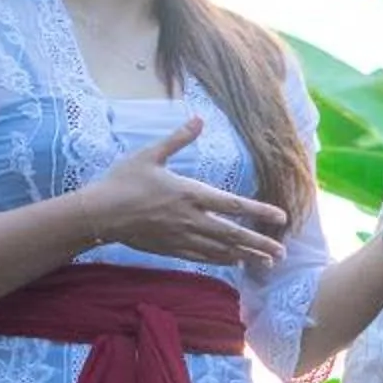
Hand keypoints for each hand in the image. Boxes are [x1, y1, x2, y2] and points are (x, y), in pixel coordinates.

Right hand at [78, 118, 286, 266]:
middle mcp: (191, 218)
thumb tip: (198, 119)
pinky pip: (201, 257)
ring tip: (267, 263)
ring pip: (220, 250)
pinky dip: (221, 260)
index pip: (233, 204)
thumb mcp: (151, 154)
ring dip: (246, 256)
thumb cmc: (123, 181)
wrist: (99, 214)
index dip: (259, 211)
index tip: (281, 217)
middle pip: (233, 233)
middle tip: (282, 254)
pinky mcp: (170, 248)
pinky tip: (234, 263)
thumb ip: (178, 139)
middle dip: (259, 244)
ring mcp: (181, 237)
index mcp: (190, 193)